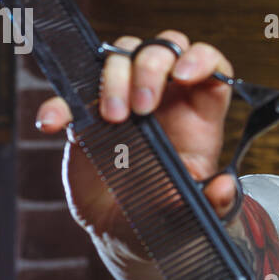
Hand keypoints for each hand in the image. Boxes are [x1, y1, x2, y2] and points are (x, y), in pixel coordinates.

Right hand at [33, 30, 238, 245]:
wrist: (128, 230)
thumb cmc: (169, 212)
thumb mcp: (198, 210)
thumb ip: (216, 201)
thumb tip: (225, 188)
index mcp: (197, 113)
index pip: (209, 65)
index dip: (201, 59)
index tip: (185, 75)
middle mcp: (164, 97)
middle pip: (162, 49)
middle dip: (151, 67)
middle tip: (142, 107)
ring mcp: (124, 100)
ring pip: (120, 57)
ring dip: (113, 79)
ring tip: (113, 119)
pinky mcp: (87, 116)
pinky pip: (69, 95)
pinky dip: (59, 103)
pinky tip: (53, 124)